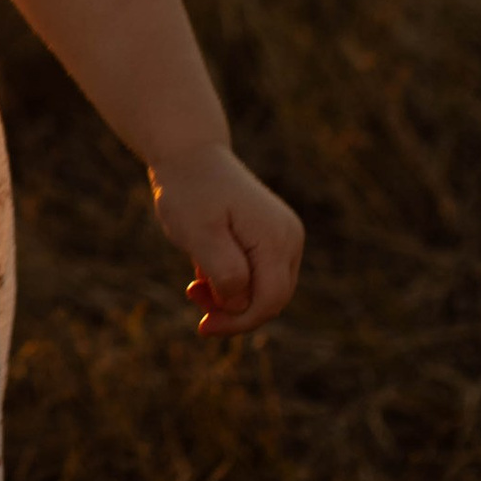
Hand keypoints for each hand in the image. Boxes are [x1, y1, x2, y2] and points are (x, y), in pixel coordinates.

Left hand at [149, 141, 302, 337]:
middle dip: (232, 311)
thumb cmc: (190, 192)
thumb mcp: (199, 234)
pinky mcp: (272, 238)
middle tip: (193, 295)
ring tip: (194, 283)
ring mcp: (284, 237)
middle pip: (271, 300)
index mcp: (277, 239)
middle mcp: (290, 239)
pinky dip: (230, 282)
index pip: (270, 302)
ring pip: (264, 291)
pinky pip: (257, 276)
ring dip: (229, 297)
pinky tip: (203, 270)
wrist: (190, 155)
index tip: (202, 325)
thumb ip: (225, 271)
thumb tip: (242, 304)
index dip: (238, 322)